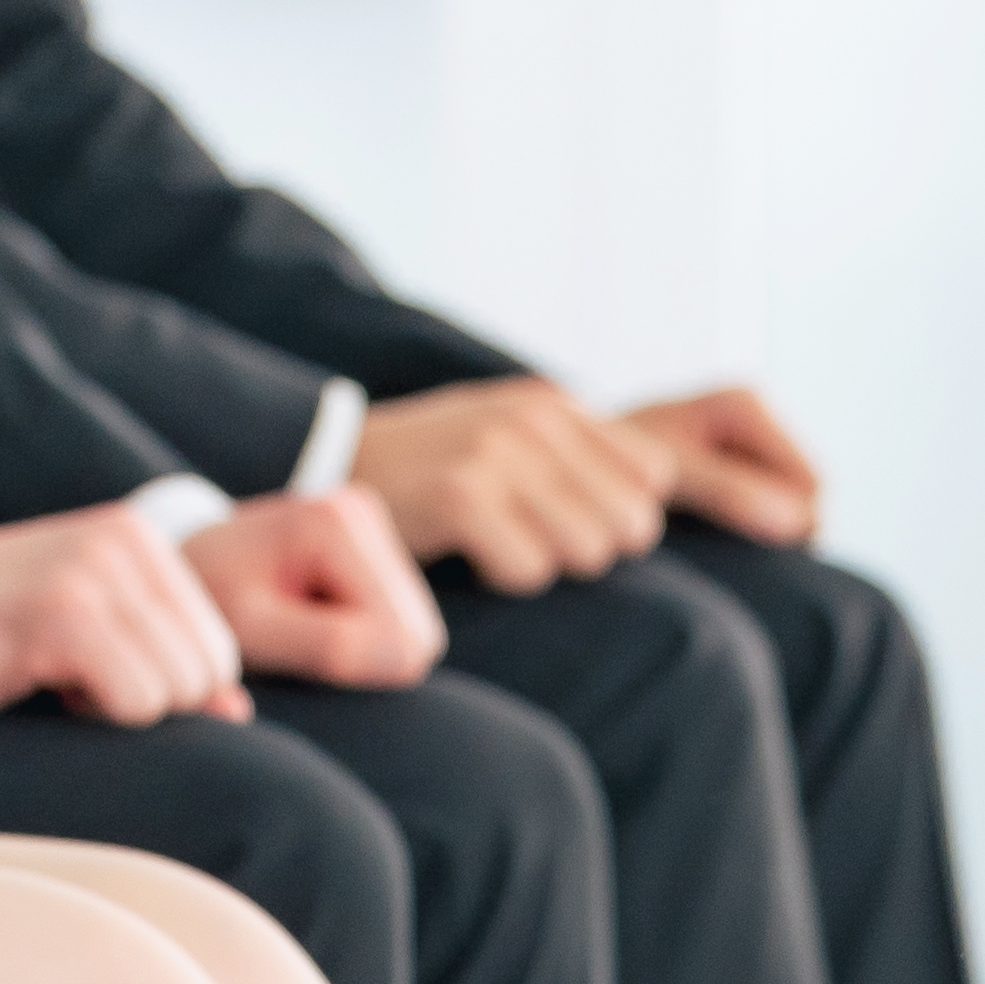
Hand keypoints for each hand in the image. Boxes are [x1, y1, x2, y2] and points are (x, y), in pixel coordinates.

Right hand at [0, 500, 250, 723]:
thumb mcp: (87, 633)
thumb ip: (162, 660)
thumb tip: (238, 715)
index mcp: (140, 540)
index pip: (219, 650)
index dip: (167, 691)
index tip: (96, 675)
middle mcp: (126, 544)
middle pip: (206, 673)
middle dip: (148, 704)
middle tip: (74, 682)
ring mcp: (95, 575)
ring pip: (175, 691)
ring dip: (115, 710)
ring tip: (53, 677)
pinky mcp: (63, 615)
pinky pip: (133, 702)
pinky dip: (91, 716)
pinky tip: (38, 682)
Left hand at [186, 483, 444, 689]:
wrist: (189, 563)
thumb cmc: (209, 598)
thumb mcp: (253, 631)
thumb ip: (328, 646)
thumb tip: (408, 661)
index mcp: (336, 523)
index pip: (402, 635)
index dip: (356, 665)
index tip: (294, 645)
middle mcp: (364, 509)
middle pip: (418, 629)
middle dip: (365, 653)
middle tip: (297, 638)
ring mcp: (372, 521)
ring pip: (415, 628)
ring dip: (364, 644)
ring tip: (302, 623)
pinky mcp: (373, 540)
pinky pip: (400, 618)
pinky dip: (363, 631)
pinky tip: (316, 614)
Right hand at [352, 376, 672, 592]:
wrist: (329, 463)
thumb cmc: (427, 470)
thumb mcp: (507, 438)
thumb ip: (579, 458)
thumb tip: (652, 509)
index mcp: (554, 405)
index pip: (655, 477)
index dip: (622, 517)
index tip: (565, 522)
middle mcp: (533, 421)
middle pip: (631, 525)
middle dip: (587, 548)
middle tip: (523, 540)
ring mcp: (497, 454)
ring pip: (588, 551)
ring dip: (542, 565)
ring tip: (493, 544)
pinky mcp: (460, 496)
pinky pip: (531, 571)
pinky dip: (502, 578)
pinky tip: (464, 556)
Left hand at [616, 380, 823, 545]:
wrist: (570, 473)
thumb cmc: (607, 467)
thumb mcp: (671, 475)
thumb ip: (731, 491)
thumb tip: (799, 522)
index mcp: (746, 403)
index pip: (810, 485)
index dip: (786, 526)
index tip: (734, 547)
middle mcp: (755, 421)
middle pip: (808, 500)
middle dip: (776, 532)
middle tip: (719, 550)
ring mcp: (747, 452)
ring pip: (793, 517)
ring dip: (761, 540)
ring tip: (709, 545)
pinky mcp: (737, 479)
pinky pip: (770, 523)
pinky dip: (748, 540)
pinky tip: (710, 544)